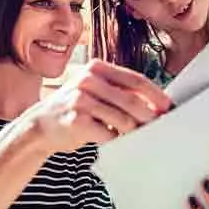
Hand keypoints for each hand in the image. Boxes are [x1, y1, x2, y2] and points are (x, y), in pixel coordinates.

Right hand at [26, 59, 172, 153]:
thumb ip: (120, 92)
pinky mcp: (76, 120)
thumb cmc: (75, 109)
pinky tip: (113, 141)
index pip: (135, 79)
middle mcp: (88, 80)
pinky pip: (107, 134)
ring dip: (133, 132)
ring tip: (134, 137)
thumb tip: (156, 105)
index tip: (168, 108)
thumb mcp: (95, 90)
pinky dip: (115, 141)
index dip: (155, 95)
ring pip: (122, 119)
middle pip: (131, 100)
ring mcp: (80, 99)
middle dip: (149, 117)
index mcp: (97, 68)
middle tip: (159, 128)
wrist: (40, 125)